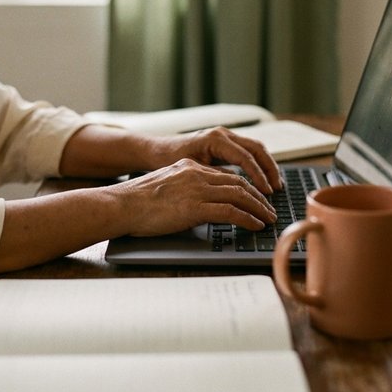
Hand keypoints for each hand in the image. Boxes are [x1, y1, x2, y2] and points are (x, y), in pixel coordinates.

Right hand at [115, 157, 276, 234]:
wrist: (122, 205)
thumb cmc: (136, 201)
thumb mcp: (164, 186)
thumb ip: (183, 188)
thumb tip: (195, 203)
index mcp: (188, 166)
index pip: (225, 175)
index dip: (245, 187)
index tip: (255, 197)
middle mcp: (196, 173)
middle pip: (238, 183)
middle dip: (258, 197)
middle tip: (269, 209)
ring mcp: (197, 190)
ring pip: (240, 195)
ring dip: (258, 208)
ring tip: (268, 219)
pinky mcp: (196, 207)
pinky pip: (231, 212)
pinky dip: (248, 219)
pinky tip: (255, 226)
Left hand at [155, 126, 282, 195]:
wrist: (157, 150)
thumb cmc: (169, 160)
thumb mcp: (192, 170)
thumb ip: (214, 176)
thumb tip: (237, 188)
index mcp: (215, 139)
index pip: (245, 157)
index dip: (258, 176)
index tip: (266, 192)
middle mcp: (222, 134)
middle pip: (256, 148)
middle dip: (269, 169)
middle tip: (276, 189)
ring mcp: (225, 135)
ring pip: (255, 148)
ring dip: (267, 166)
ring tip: (274, 185)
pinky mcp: (225, 142)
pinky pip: (248, 151)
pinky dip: (258, 164)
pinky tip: (262, 179)